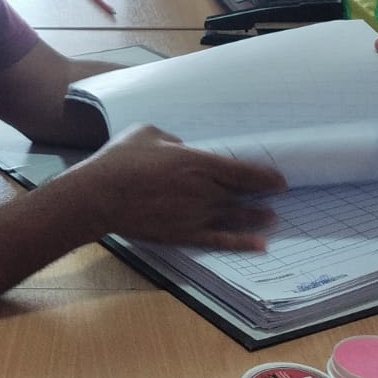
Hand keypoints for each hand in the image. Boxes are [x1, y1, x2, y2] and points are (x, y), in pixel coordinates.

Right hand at [67, 124, 284, 251]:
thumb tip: (182, 146)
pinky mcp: (183, 234)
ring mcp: (194, 215)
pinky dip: (241, 243)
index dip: (264, 176)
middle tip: (279, 196)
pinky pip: (219, 240)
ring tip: (272, 218)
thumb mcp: (147, 133)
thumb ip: (172, 138)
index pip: (242, 171)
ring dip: (256, 218)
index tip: (279, 179)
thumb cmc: (120, 160)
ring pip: (234, 217)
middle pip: (242, 194)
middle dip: (262, 195)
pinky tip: (258, 245)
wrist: (99, 196)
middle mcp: (203, 189)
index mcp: (197, 162)